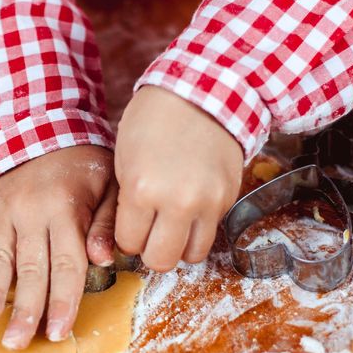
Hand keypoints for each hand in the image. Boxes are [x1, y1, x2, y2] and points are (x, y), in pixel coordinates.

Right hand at [0, 146, 117, 349]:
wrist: (42, 129)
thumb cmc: (84, 166)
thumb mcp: (109, 186)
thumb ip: (106, 224)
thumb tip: (103, 260)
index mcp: (66, 210)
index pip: (66, 265)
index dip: (63, 302)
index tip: (58, 333)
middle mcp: (31, 212)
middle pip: (30, 269)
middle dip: (24, 309)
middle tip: (17, 343)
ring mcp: (5, 212)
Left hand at [114, 86, 242, 270]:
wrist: (202, 92)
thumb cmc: (154, 120)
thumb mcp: (124, 158)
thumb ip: (126, 201)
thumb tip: (128, 237)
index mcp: (142, 189)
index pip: (129, 243)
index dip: (127, 237)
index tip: (130, 223)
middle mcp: (178, 202)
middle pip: (161, 260)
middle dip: (151, 250)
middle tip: (149, 232)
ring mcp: (208, 202)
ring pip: (192, 256)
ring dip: (179, 245)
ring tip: (172, 225)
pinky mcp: (229, 198)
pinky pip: (211, 232)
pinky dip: (199, 228)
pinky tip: (190, 206)